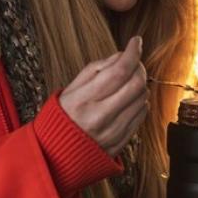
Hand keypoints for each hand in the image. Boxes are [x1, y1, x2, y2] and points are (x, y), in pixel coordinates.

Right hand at [58, 36, 147, 155]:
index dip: (132, 53)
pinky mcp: (121, 142)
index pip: (118, 71)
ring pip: (142, 99)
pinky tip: (128, 100)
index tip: (136, 42)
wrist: (56, 155)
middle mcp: (99, 117)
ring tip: (128, 83)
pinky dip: (139, 102)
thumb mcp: (71, 89)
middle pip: (135, 84)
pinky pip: (141, 115)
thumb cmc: (63, 117)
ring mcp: (112, 132)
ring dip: (140, 85)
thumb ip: (96, 69)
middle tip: (134, 63)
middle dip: (139, 67)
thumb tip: (122, 56)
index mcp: (83, 100)